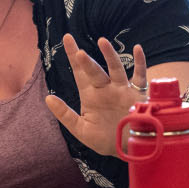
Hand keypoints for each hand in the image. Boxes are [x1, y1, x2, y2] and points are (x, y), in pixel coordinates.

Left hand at [46, 34, 146, 155]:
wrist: (128, 149)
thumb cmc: (105, 140)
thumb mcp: (81, 130)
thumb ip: (65, 115)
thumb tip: (48, 98)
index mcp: (91, 95)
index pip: (79, 72)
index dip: (73, 56)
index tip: (67, 38)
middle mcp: (106, 88)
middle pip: (95, 70)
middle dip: (86, 61)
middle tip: (77, 51)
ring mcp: (122, 89)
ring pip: (115, 69)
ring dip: (110, 56)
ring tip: (103, 42)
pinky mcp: (137, 94)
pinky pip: (140, 76)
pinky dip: (140, 63)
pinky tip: (138, 49)